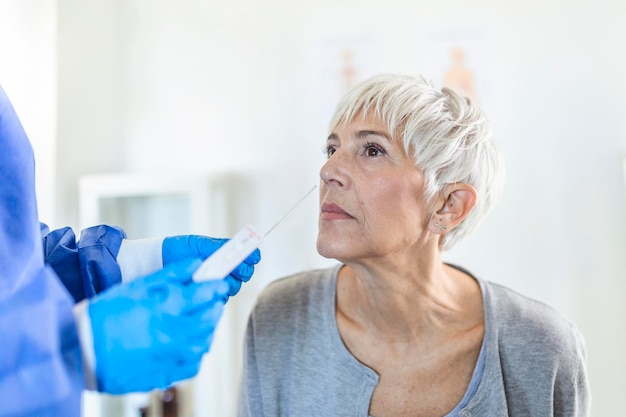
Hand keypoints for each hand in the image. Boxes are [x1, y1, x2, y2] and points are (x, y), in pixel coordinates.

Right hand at [88, 259, 227, 393]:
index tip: (218, 283)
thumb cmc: (106, 315)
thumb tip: (196, 264)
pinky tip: (184, 342)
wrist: (82, 350)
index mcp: (167, 308)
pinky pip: (193, 364)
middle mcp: (175, 334)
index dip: (216, 286)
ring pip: (204, 341)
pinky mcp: (166, 374)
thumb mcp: (138, 286)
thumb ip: (171, 275)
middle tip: (208, 300)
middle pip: (210, 318)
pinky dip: (194, 352)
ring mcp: (172, 357)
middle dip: (214, 306)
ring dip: (206, 328)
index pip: (206, 294)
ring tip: (195, 320)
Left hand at [162, 235, 260, 295]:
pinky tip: (206, 288)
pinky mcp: (208, 297)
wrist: (159, 262)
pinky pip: (220, 298)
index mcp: (225, 255)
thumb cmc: (179, 250)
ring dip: (227, 282)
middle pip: (245, 275)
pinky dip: (216, 293)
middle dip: (241, 271)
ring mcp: (217, 284)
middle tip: (232, 268)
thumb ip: (220, 246)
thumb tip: (240, 245)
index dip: (251, 258)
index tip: (253, 257)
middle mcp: (224, 270)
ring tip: (212, 277)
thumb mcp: (200, 245)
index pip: (248, 258)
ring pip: (234, 287)